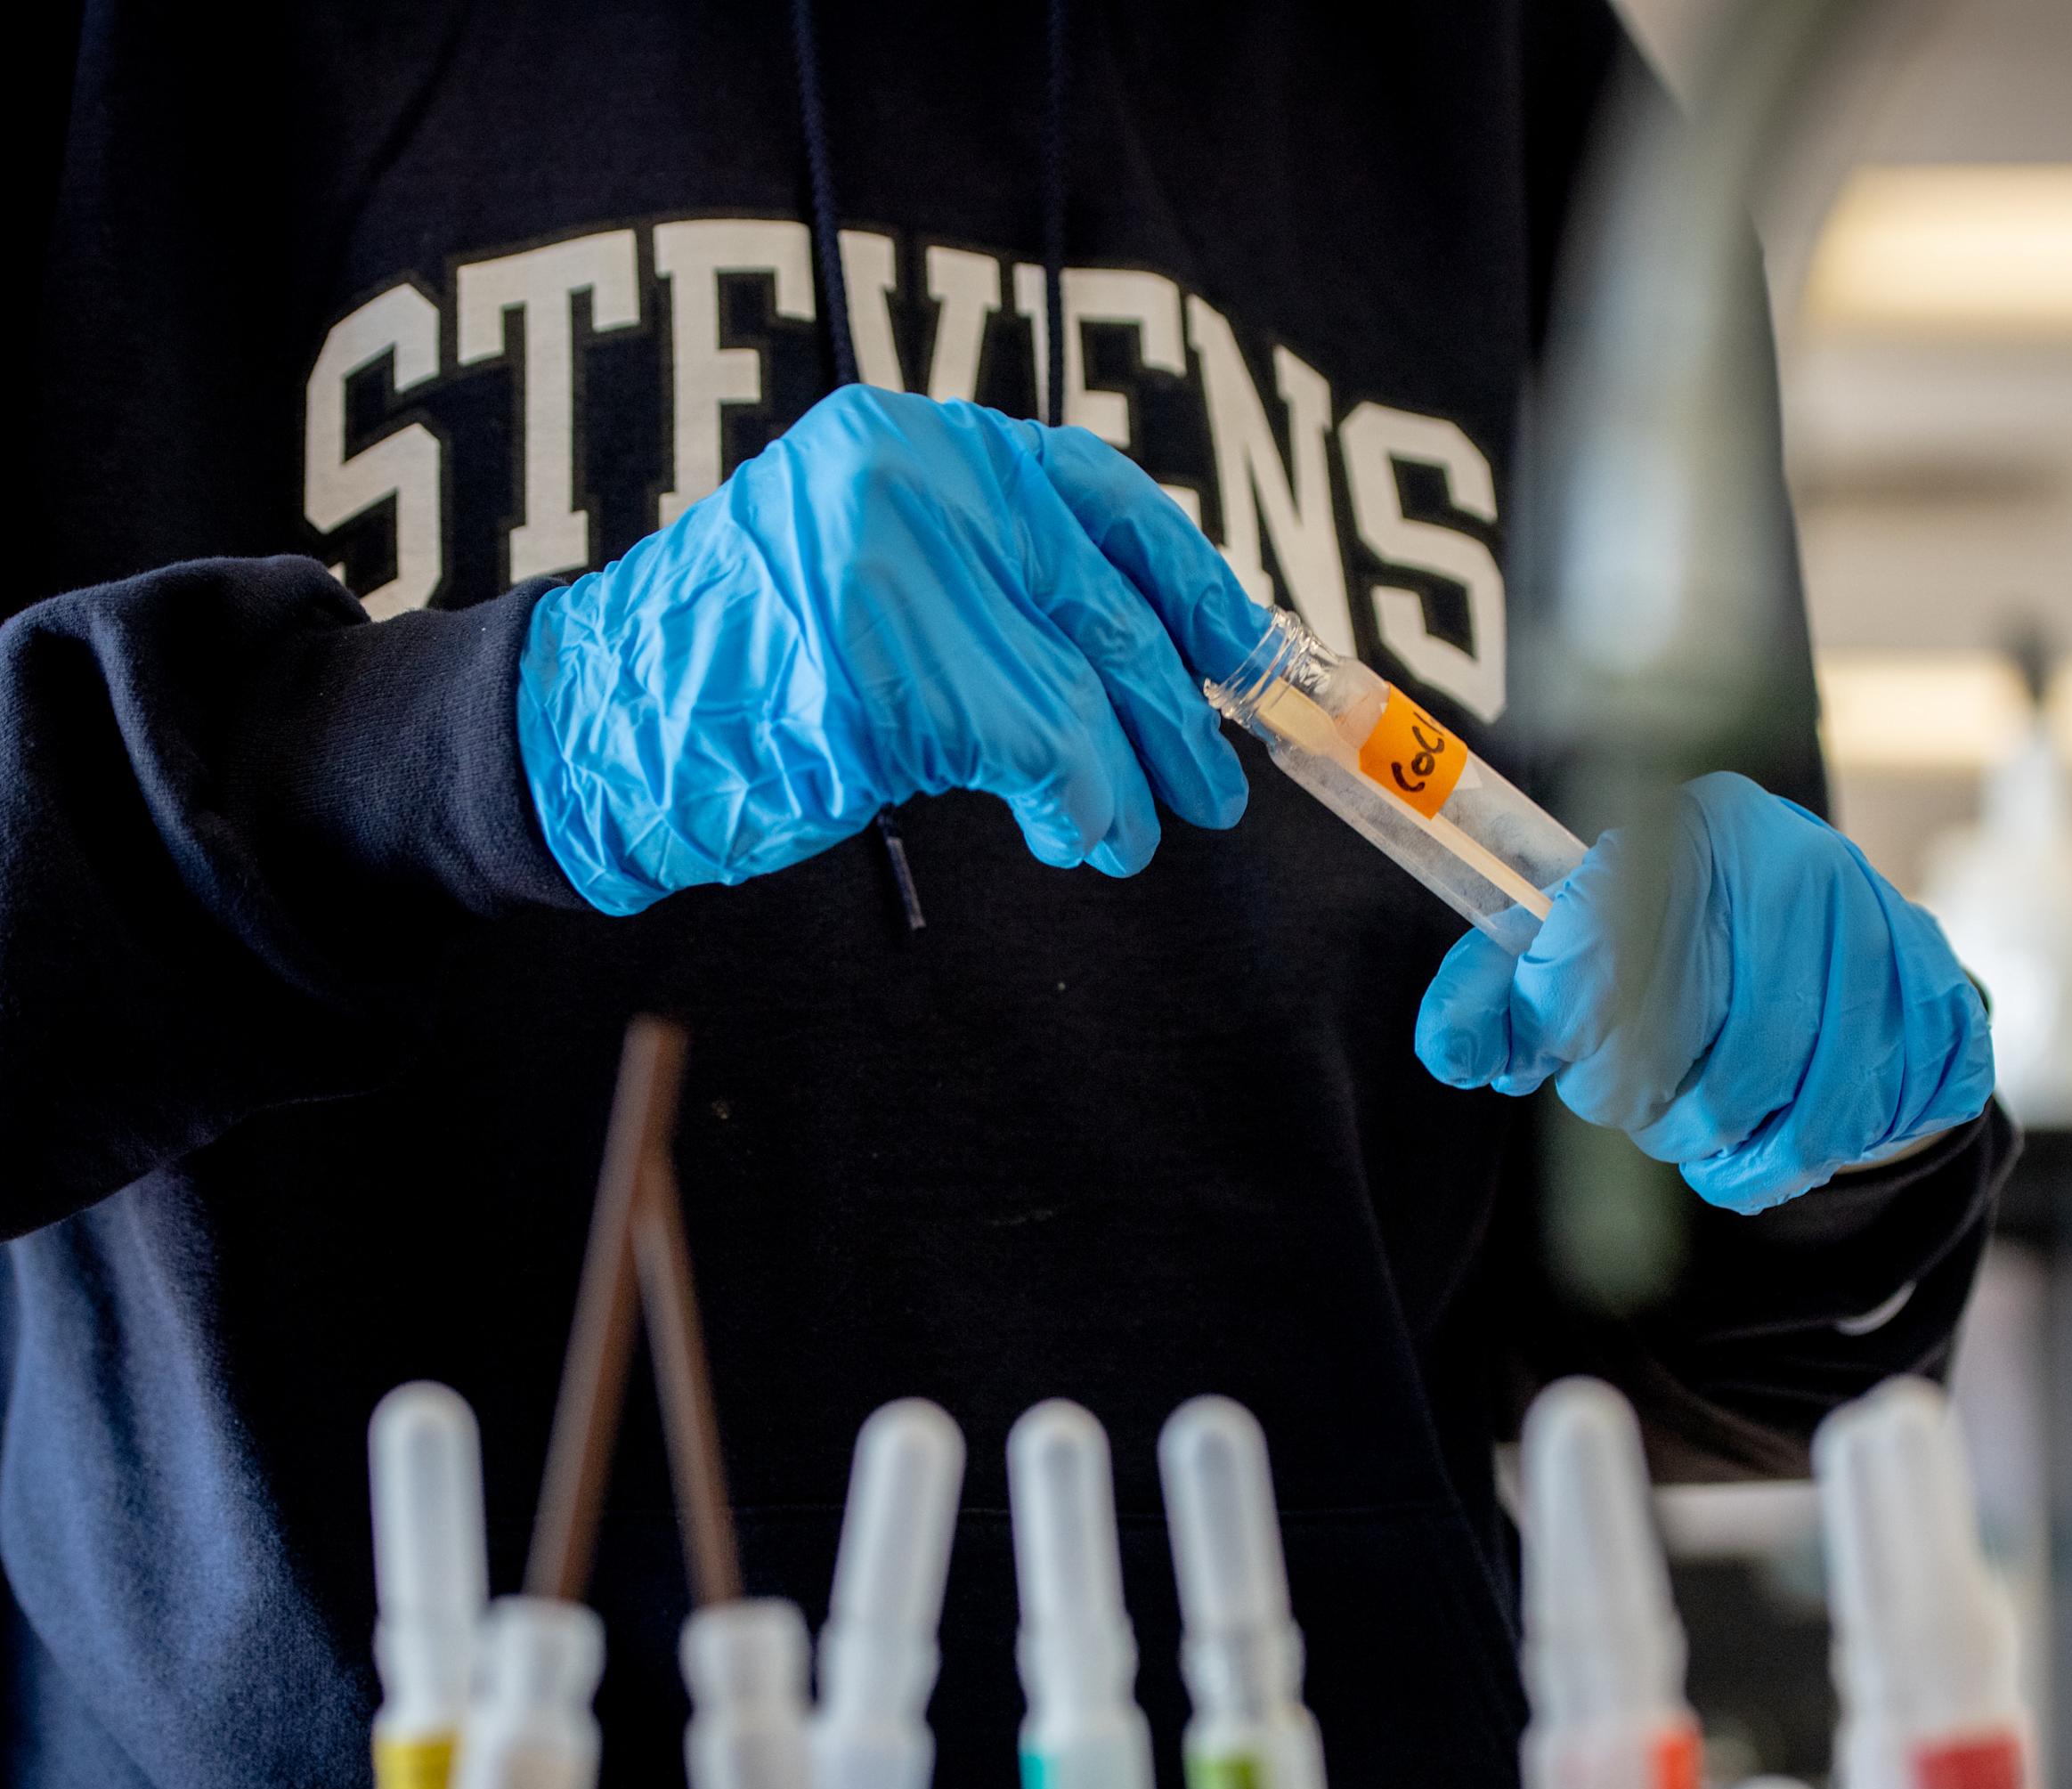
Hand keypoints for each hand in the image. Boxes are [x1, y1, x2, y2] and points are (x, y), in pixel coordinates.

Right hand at [515, 385, 1263, 912]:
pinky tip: (1076, 837)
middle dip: (1175, 710)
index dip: (1189, 582)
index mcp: (914, 442)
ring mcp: (892, 573)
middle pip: (1104, 601)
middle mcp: (910, 481)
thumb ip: (996, 586)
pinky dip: (1079, 806)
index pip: (1098, 495)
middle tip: (1213, 785)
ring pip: (1078, 688)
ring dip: (1124, 783)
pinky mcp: (881, 673)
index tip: (1242, 653)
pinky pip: (1037, 750)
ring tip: (1123, 836)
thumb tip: (1151, 656)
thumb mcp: (877, 580)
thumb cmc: (749, 670)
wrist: (602, 723)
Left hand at [1413, 771, 1992, 1213]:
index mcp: (1692, 834)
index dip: (1612, 1060)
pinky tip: (1784, 1140)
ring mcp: (1888, 922)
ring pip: (1829, 1098)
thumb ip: (1490, 1002)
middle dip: (1681, 1120)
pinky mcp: (1945, 987)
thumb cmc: (1642, 949)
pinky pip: (1900, 1107)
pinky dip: (1830, 1151)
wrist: (1779, 921)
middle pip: (1752, 1048)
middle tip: (1649, 1128)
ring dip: (1755, 1158)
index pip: (1652, 972)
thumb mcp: (1549, 958)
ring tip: (1706, 1154)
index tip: (1592, 1084)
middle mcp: (1803, 862)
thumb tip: (1452, 1057)